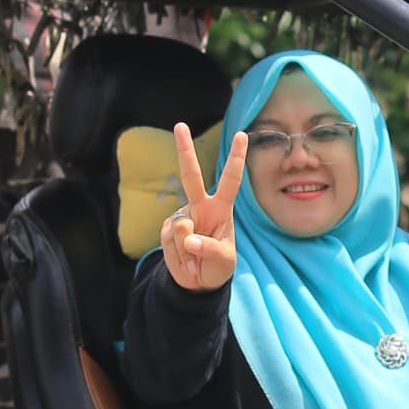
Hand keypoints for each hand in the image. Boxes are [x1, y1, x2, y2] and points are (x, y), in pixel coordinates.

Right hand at [161, 122, 248, 291]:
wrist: (198, 283)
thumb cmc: (218, 266)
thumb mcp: (223, 261)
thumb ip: (209, 249)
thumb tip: (188, 238)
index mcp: (221, 209)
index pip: (230, 180)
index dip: (235, 158)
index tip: (242, 134)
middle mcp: (200, 207)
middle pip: (191, 176)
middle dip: (184, 150)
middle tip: (180, 125)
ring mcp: (182, 217)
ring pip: (180, 228)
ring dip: (187, 251)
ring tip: (195, 261)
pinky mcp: (167, 230)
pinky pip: (170, 241)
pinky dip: (178, 257)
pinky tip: (185, 261)